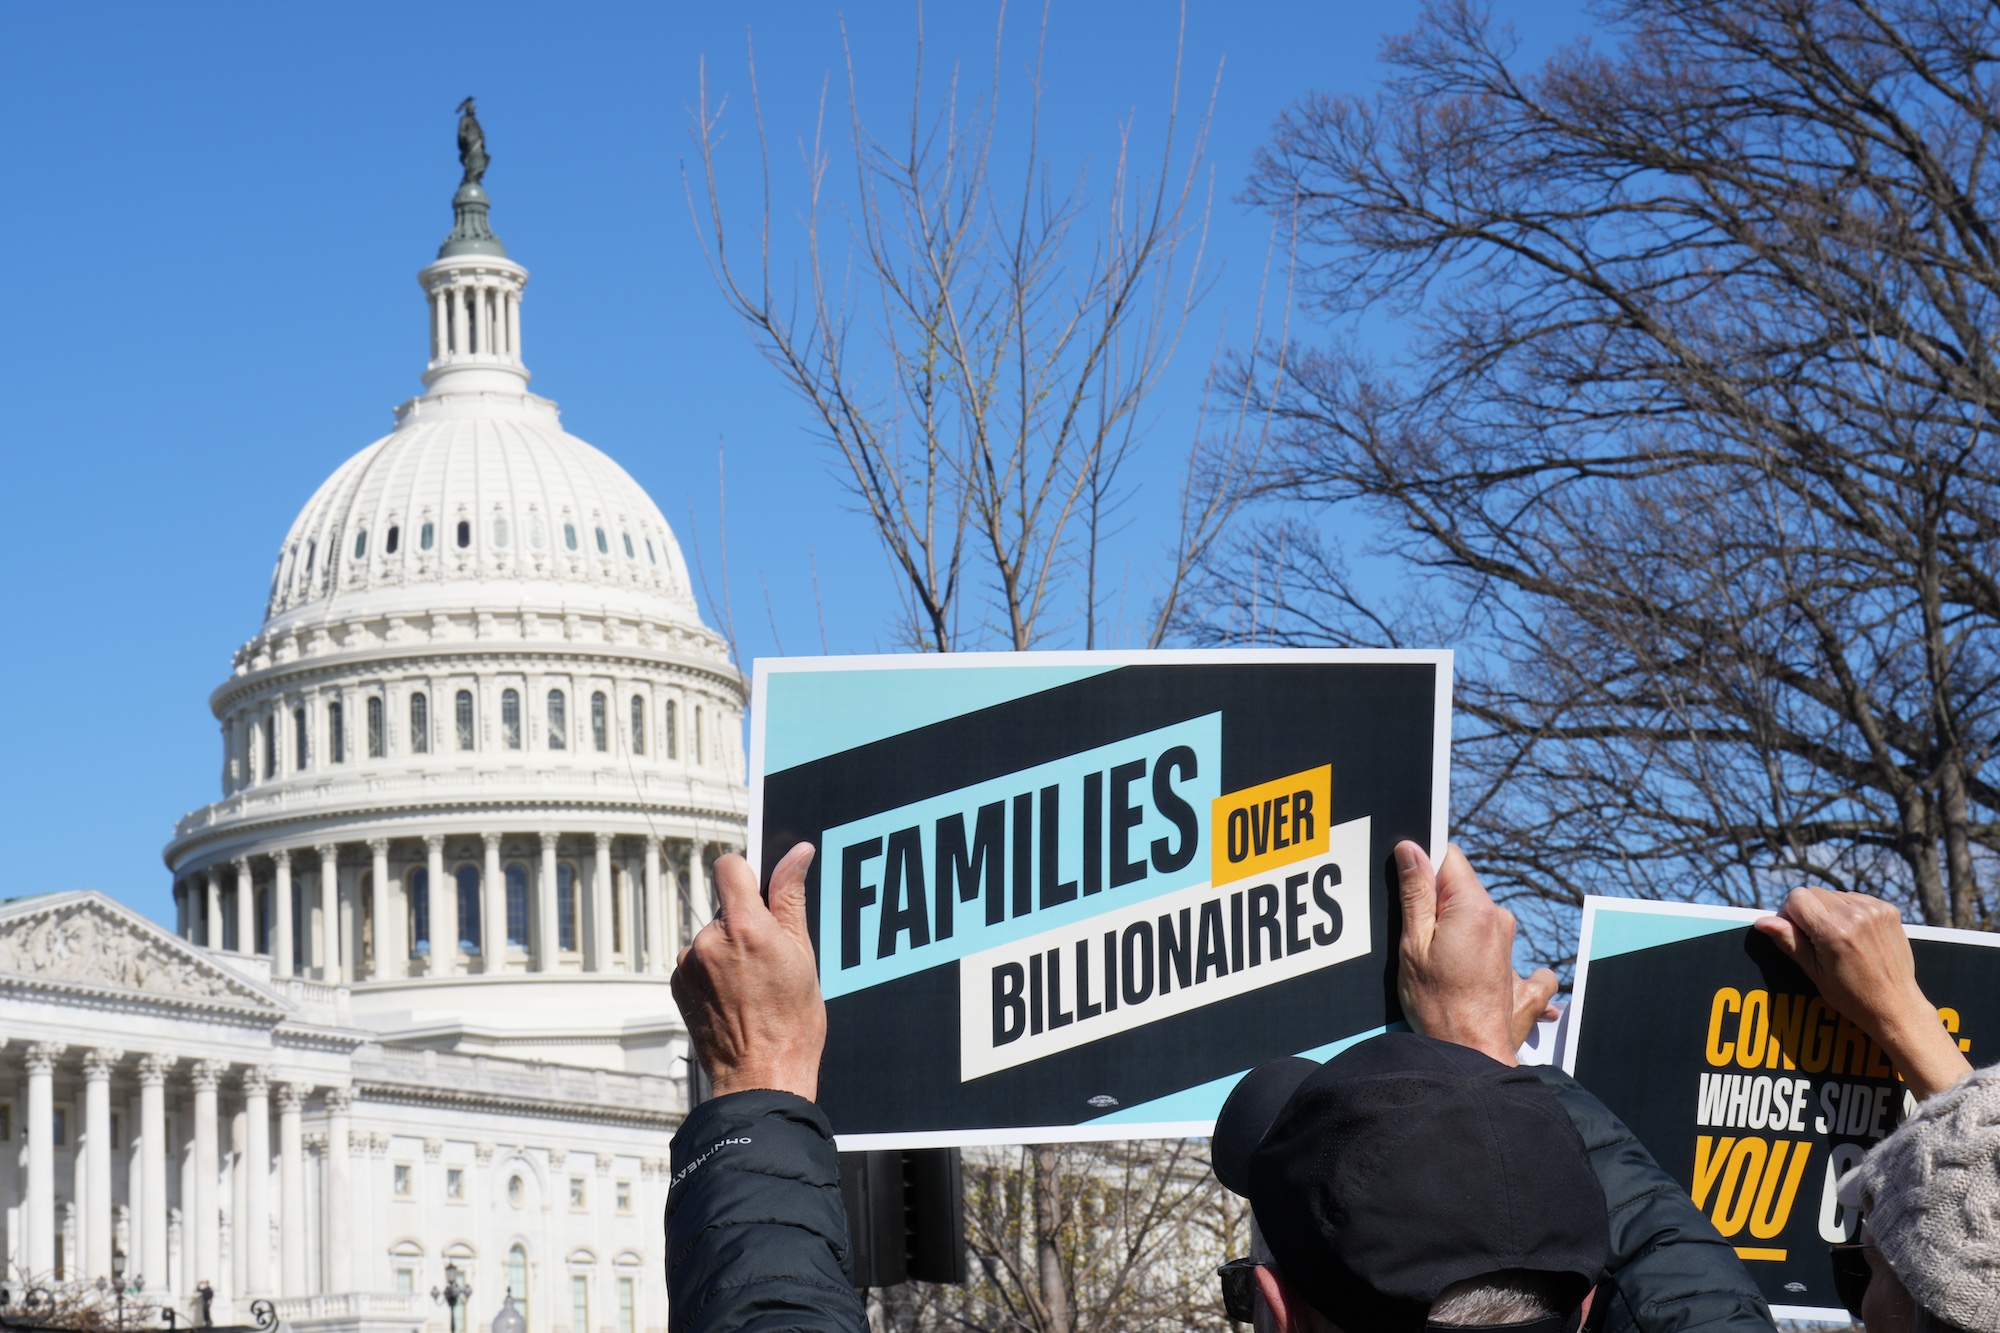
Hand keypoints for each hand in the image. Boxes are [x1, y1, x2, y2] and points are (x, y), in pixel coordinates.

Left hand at [670, 843, 824, 1100]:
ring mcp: (688, 964)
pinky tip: (734, 997)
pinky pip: (698, 961)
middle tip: (770, 958)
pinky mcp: (677, 984)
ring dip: (728, 949)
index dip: (747, 873)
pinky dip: (713, 970)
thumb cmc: (792, 1023)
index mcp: (745, 928)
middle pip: (724, 907)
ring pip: (712, 936)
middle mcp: (709, 941)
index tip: (761, 891)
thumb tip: (797, 853)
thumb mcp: (802, 955)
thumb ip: (791, 897)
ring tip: (753, 985)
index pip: (730, 866)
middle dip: (746, 922)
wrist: (760, 1077)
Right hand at [1396, 840, 1556, 1065]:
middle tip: (1417, 939)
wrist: (1472, 1056)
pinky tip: (1477, 979)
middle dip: (1437, 906)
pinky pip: (1506, 953)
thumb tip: (1411, 849)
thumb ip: (1415, 894)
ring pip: (1478, 919)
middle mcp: (1500, 920)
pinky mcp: (1522, 976)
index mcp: (1474, 907)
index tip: (1410, 896)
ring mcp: (1512, 948)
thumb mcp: (1413, 945)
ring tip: (1439, 967)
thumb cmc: (1436, 1004)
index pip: (1449, 858)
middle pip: (1462, 890)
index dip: (1424, 871)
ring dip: (1457, 933)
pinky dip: (1491, 962)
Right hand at [1753, 887, 1970, 1098]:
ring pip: (1834, 894)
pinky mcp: (1888, 910)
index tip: (1800, 936)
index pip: (1797, 898)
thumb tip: (1762, 921)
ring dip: (1830, 911)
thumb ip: (1788, 940)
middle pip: (1814, 893)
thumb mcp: (1813, 971)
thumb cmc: (1852, 995)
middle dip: (1810, 912)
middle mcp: (1855, 915)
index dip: (1791, 915)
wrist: (1895, 1005)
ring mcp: (1875, 911)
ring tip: (1840, 940)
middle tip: (1819, 941)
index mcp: (1833, 931)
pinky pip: (1855, 898)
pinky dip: (1849, 911)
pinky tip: (1855, 935)